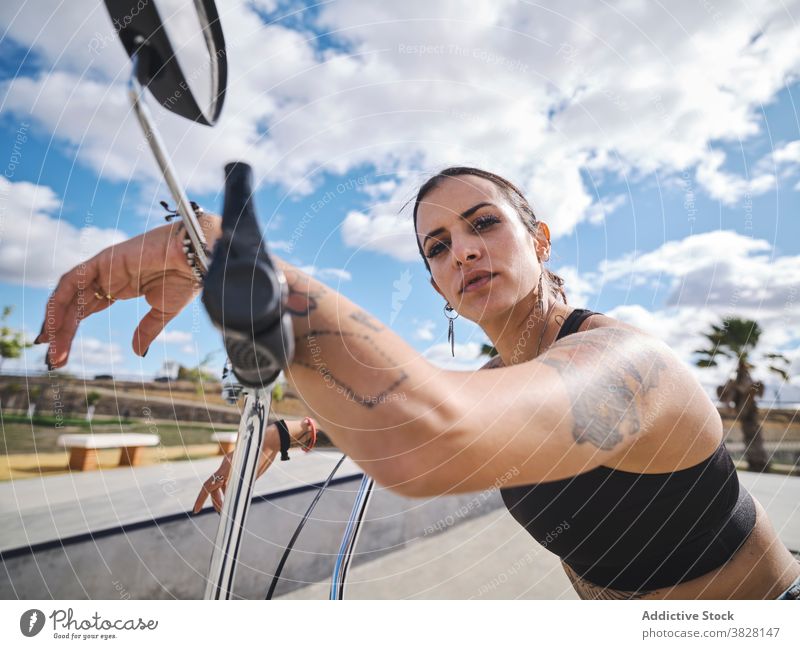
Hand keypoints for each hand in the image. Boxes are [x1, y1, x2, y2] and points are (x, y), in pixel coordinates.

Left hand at [34, 215, 219, 367]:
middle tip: (54, 359)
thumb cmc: (186, 278)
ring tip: (51, 347)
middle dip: (61, 332)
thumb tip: (137, 352)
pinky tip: (54, 324)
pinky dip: (59, 301)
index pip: (86, 310)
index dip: (70, 331)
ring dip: (57, 321)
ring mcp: (103, 268)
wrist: (197, 259)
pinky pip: (72, 281)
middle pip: (74, 307)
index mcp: (120, 287)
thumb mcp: (163, 312)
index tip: (61, 355)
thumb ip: (146, 330)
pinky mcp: (102, 260)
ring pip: (69, 296)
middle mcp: (107, 277)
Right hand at [193, 425, 280, 513]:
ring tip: (226, 508)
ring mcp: (230, 465)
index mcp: (227, 466)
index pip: (208, 485)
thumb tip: (233, 497)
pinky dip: (227, 490)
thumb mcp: (253, 470)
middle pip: (213, 487)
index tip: (196, 510)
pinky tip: (232, 497)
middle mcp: (226, 465)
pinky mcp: (236, 466)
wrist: (270, 440)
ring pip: (220, 484)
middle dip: (216, 501)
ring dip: (221, 497)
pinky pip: (227, 480)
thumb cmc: (263, 453)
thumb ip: (241, 482)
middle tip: (222, 513)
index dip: (201, 498)